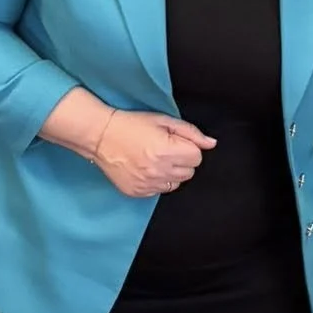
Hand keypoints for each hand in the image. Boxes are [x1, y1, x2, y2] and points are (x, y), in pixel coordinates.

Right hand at [91, 111, 216, 197]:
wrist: (100, 136)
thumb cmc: (132, 125)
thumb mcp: (163, 120)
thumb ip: (191, 132)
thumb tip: (211, 143)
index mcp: (167, 150)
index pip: (197, 157)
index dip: (189, 148)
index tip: (176, 142)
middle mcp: (159, 170)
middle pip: (189, 172)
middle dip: (182, 160)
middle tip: (165, 150)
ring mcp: (148, 184)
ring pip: (176, 184)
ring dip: (171, 173)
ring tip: (155, 159)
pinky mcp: (138, 192)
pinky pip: (159, 191)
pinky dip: (157, 181)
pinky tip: (145, 168)